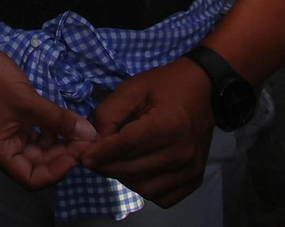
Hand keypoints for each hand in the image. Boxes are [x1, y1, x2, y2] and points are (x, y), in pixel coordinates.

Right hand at [0, 39, 96, 189]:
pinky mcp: (18, 122)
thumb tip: (89, 135)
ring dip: (60, 143)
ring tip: (80, 131)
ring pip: (41, 150)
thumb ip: (59, 120)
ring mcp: (12, 135)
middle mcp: (5, 148)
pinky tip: (66, 121)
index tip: (76, 153)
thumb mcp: (28, 101)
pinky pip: (39, 134)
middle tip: (86, 140)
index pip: (31, 179)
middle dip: (62, 155)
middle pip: (38, 165)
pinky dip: (53, 131)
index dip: (56, 171)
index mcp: (0, 151)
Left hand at [80, 60, 215, 207]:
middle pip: (132, 170)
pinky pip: (161, 197)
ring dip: (124, 178)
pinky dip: (144, 188)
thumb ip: (108, 115)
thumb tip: (93, 145)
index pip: (126, 147)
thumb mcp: (131, 90)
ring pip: (143, 187)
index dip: (100, 153)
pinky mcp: (194, 179)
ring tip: (117, 161)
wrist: (201, 89)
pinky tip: (139, 170)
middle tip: (95, 158)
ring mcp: (190, 169)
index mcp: (167, 125)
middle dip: (107, 166)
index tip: (83, 156)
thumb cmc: (164, 86)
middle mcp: (182, 152)